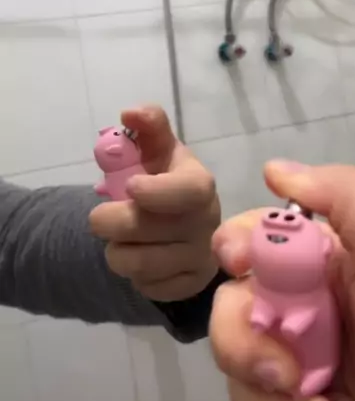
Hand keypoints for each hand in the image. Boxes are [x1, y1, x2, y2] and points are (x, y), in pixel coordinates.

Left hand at [90, 106, 219, 301]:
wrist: (180, 222)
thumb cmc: (164, 178)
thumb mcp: (156, 148)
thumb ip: (147, 125)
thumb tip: (130, 113)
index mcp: (199, 184)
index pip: (188, 192)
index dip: (157, 192)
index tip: (130, 187)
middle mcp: (208, 221)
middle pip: (148, 229)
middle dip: (109, 222)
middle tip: (99, 218)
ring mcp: (202, 256)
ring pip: (141, 265)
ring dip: (116, 252)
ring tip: (119, 240)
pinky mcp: (191, 284)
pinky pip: (148, 288)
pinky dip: (134, 275)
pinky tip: (142, 257)